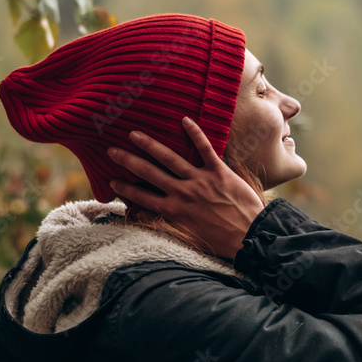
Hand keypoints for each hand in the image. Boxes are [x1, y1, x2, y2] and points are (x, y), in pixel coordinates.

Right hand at [106, 117, 264, 259]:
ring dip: (150, 145)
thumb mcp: (190, 237)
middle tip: (112, 150)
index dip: (125, 189)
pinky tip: (184, 120)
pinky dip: (195, 133)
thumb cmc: (220, 241)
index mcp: (174, 211)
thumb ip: (172, 224)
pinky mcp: (219, 172)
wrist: (249, 237)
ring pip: (170, 158)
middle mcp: (183, 194)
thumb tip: (153, 218)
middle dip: (128, 161)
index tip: (112, 181)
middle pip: (149, 173)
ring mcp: (200, 181)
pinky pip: (205, 149)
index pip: (142, 197)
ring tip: (134, 134)